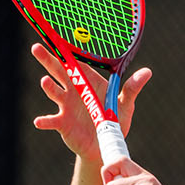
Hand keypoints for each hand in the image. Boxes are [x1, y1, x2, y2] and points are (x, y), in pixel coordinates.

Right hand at [30, 44, 151, 161]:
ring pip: (54, 93)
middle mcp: (74, 90)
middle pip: (59, 72)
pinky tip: (39, 121)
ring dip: (49, 87)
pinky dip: (45, 121)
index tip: (56, 39)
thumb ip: (132, 88)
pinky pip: (52, 121)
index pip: (76, 62)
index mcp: (88, 81)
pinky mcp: (63, 124)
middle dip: (48, 60)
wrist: (104, 145)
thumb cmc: (114, 120)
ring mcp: (66, 106)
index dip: (66, 51)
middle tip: (35, 47)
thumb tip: (148, 71)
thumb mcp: (125, 104)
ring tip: (45, 81)